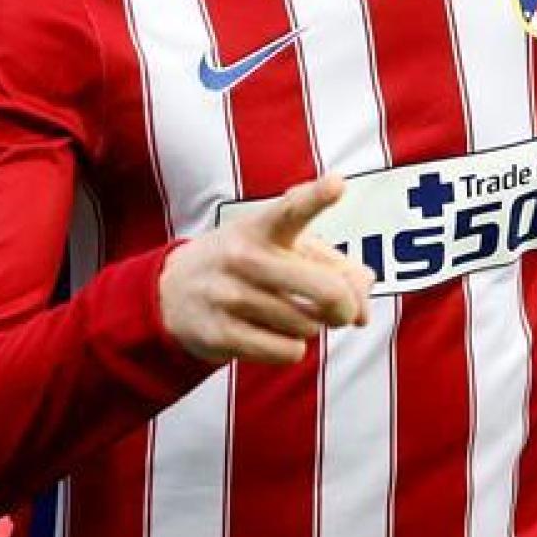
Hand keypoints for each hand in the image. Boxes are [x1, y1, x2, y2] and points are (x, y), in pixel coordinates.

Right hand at [159, 174, 374, 365]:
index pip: (293, 209)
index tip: (337, 184)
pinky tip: (272, 335)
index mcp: (263, 226)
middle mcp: (244, 256)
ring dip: (310, 326)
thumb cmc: (250, 264)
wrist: (173, 292)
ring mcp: (229, 295)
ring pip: (308, 326)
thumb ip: (337, 269)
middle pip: (326, 290)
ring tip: (288, 313)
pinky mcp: (220, 334)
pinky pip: (287, 352)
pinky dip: (291, 349)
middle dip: (346, 307)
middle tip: (344, 311)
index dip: (317, 197)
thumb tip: (363, 313)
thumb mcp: (286, 248)